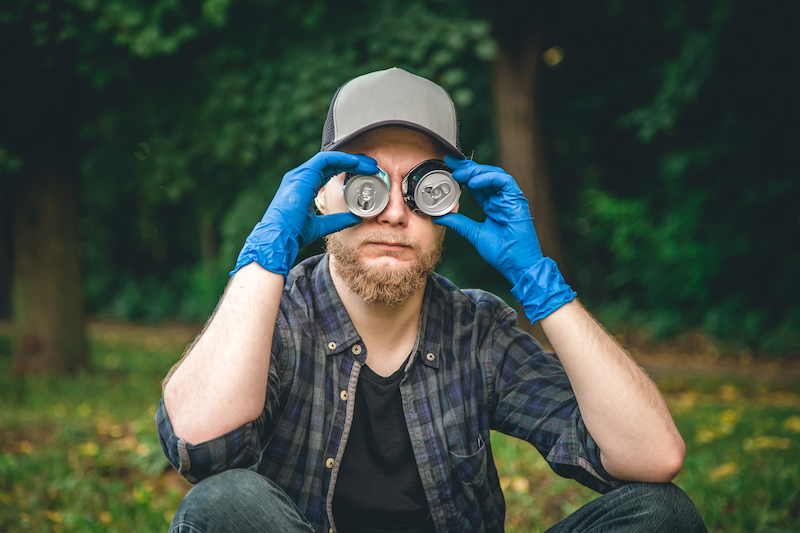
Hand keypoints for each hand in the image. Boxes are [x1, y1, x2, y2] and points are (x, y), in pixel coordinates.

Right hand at [232, 152, 377, 275]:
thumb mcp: (321, 226)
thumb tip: (356, 218)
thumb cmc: (293, 234)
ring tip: (368, 164)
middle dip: (352, 163)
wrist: (278, 239)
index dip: (347, 170)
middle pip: (331, 163)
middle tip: (372, 166)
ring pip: (329, 159)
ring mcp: (300, 175)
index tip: (365, 174)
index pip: (328, 172)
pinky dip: (341, 159)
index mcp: (303, 186)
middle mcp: (300, 177)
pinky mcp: (302, 176)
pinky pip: (325, 160)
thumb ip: (338, 220)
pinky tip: (355, 162)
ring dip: (350, 159)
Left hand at [434, 155, 574, 321]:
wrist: (517, 265)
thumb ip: (458, 222)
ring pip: (494, 175)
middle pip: (484, 176)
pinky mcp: (517, 200)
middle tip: (450, 162)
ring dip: (476, 171)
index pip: (476, 185)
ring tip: (459, 173)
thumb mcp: (474, 234)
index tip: (447, 168)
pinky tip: (474, 180)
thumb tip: (438, 216)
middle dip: (467, 168)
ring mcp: (510, 199)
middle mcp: (502, 199)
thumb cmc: (502, 253)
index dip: (462, 176)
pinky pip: (504, 182)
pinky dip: (488, 178)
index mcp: (493, 205)